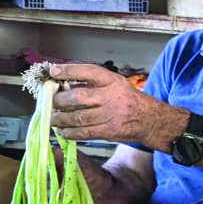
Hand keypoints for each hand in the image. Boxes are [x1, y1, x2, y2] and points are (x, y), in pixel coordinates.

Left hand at [48, 62, 163, 145]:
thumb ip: (94, 83)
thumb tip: (64, 85)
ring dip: (60, 119)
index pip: (89, 71)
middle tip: (51, 102)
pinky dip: (70, 132)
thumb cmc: (129, 100)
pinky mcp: (110, 131)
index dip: (70, 70)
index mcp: (113, 81)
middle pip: (79, 97)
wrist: (151, 119)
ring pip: (78, 117)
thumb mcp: (116, 84)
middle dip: (59, 100)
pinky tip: (63, 131)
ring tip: (53, 119)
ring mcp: (112, 115)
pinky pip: (84, 132)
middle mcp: (112, 96)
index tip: (54, 72)